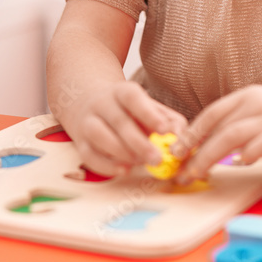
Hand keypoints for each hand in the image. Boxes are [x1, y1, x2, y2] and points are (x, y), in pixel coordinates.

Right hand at [60, 81, 187, 177]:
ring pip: (100, 136)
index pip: (133, 98)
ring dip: (122, 153)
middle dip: (139, 143)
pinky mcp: (80, 142)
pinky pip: (89, 155)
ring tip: (141, 163)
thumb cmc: (129, 110)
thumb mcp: (151, 107)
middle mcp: (103, 104)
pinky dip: (106, 165)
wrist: (89, 102)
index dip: (149, 114)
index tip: (164, 130)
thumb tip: (180, 138)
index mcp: (123, 92)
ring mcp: (88, 122)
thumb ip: (170, 121)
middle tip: (157, 159)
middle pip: (119, 121)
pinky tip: (124, 170)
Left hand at [171, 86, 261, 180]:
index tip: (175, 152)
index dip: (190, 133)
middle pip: (218, 128)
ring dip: (211, 156)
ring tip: (199, 173)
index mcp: (248, 97)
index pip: (211, 114)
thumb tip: (206, 146)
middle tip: (182, 172)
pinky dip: (248, 153)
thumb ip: (238, 124)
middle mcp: (258, 103)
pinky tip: (240, 164)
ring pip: (233, 135)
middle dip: (195, 152)